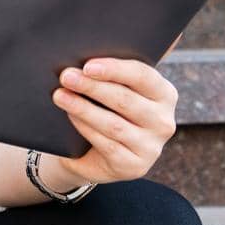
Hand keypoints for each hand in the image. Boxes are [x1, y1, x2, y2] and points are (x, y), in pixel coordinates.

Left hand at [45, 55, 179, 186]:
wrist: (96, 152)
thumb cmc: (105, 109)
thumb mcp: (114, 90)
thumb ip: (110, 74)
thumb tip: (85, 57)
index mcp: (164, 94)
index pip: (143, 76)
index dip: (114, 69)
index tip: (87, 66)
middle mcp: (163, 121)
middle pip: (125, 99)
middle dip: (92, 86)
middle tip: (66, 76)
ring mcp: (151, 147)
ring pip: (113, 124)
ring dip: (83, 107)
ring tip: (60, 95)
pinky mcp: (135, 166)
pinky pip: (107, 144)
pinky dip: (85, 128)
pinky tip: (71, 116)